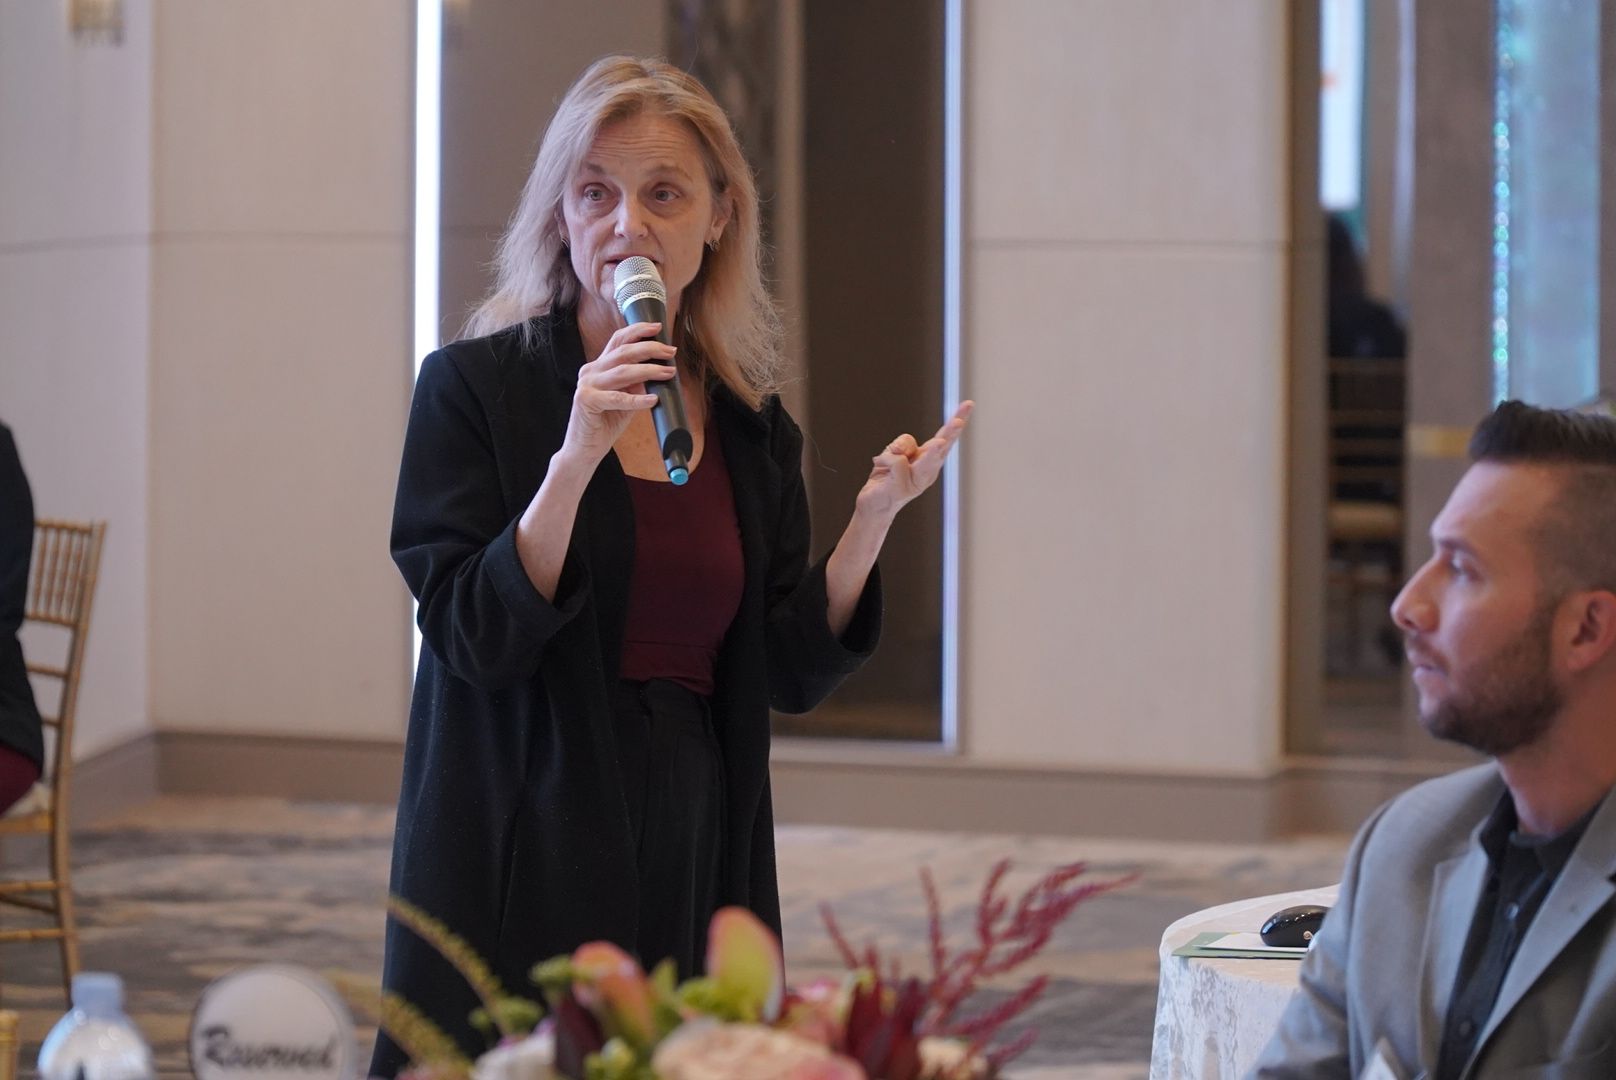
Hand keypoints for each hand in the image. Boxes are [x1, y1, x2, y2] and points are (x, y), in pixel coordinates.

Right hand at [558, 322, 676, 468]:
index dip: (637, 331)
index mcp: (597, 367)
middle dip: (649, 348)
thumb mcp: (625, 400)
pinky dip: (637, 399)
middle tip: (670, 350)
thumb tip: (658, 371)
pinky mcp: (586, 401)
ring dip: (649, 370)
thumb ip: (636, 385)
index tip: (658, 327)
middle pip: (623, 352)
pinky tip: (653, 400)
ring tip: (669, 371)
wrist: (585, 449)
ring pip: (622, 371)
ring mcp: (586, 385)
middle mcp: (590, 371)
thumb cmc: (605, 424)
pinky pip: (617, 398)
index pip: (617, 341)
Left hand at [854, 401, 973, 520]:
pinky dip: (885, 459)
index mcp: (930, 460)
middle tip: (959, 421)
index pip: (946, 437)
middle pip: (944, 446)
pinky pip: (896, 460)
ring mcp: (918, 481)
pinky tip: (880, 467)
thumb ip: (902, 446)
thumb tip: (906, 450)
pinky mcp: (903, 487)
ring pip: (927, 459)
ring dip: (933, 451)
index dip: (958, 419)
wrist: (873, 506)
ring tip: (939, 443)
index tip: (968, 404)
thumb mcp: (894, 453)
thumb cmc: (887, 477)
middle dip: (952, 432)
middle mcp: (929, 471)